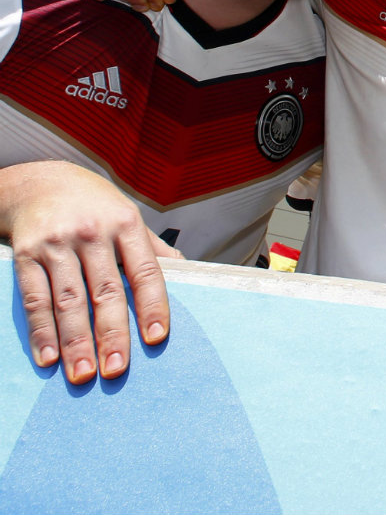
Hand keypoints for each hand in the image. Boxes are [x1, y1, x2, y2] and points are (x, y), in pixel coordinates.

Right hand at [0, 162, 183, 383]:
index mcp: (126, 225)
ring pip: (69, 300)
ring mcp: (58, 244)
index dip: (153, 305)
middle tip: (116, 370)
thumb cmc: (96, 206)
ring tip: (83, 374)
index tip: (156, 338)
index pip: (146, 271)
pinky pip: (35, 297)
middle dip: (112, 334)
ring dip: (76, 341)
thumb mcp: (129, 216)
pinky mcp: (27, 253)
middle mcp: (94, 234)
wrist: (41, 181)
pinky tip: (48, 357)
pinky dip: (41, 331)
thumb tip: (188, 274)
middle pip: (106, 292)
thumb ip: (153, 248)